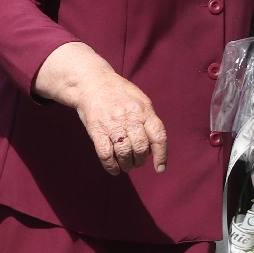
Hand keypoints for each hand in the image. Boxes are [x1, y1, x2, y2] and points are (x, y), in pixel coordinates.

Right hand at [34, 43, 167, 175]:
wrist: (92, 82)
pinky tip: (115, 169)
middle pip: (141, 148)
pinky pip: (106, 154)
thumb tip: (153, 147)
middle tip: (137, 162)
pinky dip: (111, 166)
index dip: (161, 155)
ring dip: (127, 165)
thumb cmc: (119, 92)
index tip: (160, 168)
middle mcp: (129, 117)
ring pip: (124, 153)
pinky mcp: (96, 131)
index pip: (158, 136)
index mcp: (143, 110)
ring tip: (127, 166)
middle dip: (140, 160)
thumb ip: (148, 120)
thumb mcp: (140, 100)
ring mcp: (112, 124)